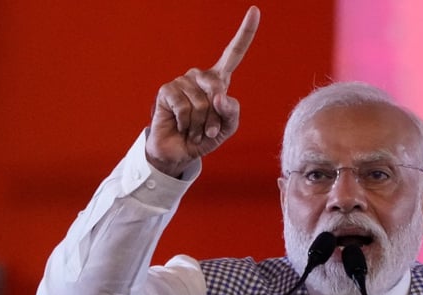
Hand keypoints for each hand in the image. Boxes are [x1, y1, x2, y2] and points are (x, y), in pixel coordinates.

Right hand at [145, 6, 259, 176]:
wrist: (179, 152)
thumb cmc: (204, 137)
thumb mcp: (227, 129)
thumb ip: (232, 113)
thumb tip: (219, 95)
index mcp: (218, 81)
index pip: (234, 53)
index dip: (245, 33)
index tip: (255, 11)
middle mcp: (200, 77)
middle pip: (218, 88)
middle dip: (215, 116)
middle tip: (207, 129)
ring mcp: (183, 81)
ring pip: (202, 103)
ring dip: (200, 124)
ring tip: (193, 129)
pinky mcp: (167, 90)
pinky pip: (185, 108)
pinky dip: (186, 123)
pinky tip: (181, 126)